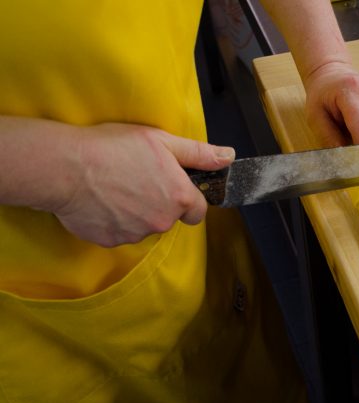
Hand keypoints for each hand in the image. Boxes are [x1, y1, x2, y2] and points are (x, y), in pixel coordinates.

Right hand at [53, 123, 233, 246]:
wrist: (66, 167)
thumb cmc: (113, 148)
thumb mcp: (162, 141)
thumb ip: (199, 153)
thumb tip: (228, 157)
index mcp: (180, 198)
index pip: (198, 210)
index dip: (187, 198)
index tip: (172, 186)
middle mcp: (162, 221)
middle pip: (170, 218)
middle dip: (159, 203)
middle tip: (137, 179)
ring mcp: (136, 234)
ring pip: (144, 226)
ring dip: (136, 212)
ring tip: (115, 187)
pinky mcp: (110, 241)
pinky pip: (119, 233)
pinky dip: (113, 220)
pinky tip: (101, 200)